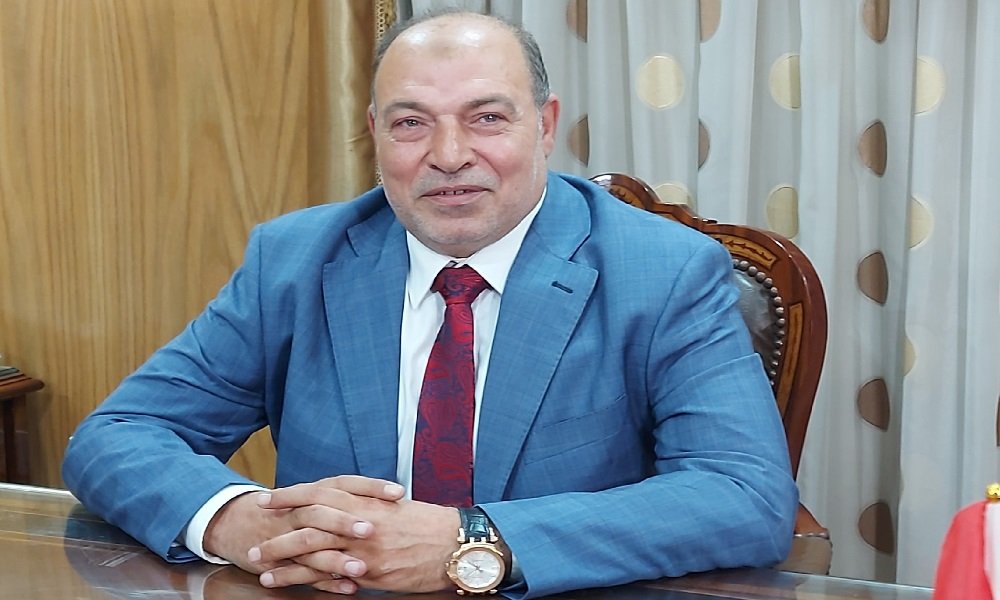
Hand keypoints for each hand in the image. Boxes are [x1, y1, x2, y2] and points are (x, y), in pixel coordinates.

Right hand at [203, 476, 404, 592]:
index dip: (371, 487)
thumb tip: (393, 501)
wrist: (237, 523)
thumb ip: (348, 498)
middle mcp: (300, 512)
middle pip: (323, 512)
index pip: (344, 483)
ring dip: (337, 558)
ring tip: (362, 567)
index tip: (398, 492)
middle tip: (372, 529)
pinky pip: (305, 574)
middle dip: (346, 521)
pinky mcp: (281, 562)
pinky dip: (327, 582)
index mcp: (314, 492)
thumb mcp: (315, 497)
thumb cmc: (287, 509)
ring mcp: (288, 537)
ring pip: (312, 546)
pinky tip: (349, 588)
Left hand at [251, 479, 460, 593]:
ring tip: (261, 569)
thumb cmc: (429, 524)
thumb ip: (367, 506)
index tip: (268, 500)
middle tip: (254, 543)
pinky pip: (332, 577)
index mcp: (366, 501)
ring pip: (314, 554)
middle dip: (278, 535)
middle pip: (308, 526)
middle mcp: (360, 523)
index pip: (320, 493)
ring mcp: (364, 549)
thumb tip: (345, 507)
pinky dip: (307, 581)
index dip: (291, 496)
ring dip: (284, 562)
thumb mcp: (395, 506)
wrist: (456, 543)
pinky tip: (291, 585)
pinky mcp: (371, 573)